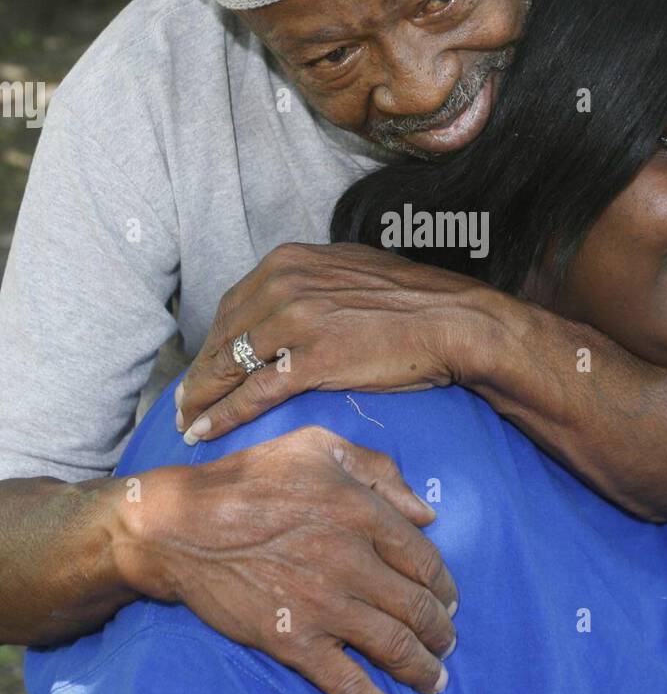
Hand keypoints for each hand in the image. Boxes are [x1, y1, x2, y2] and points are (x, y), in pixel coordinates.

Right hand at [114, 425, 458, 693]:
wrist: (179, 525)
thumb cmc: (248, 478)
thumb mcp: (317, 446)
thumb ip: (378, 470)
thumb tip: (425, 514)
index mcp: (360, 511)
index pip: (424, 558)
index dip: (444, 585)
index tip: (449, 599)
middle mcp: (351, 560)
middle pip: (418, 607)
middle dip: (442, 632)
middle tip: (447, 643)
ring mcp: (323, 605)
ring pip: (395, 647)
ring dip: (424, 670)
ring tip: (436, 681)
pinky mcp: (292, 642)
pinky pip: (348, 685)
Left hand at [176, 242, 487, 442]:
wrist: (454, 321)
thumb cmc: (411, 301)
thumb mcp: (347, 272)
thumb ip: (308, 282)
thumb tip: (284, 300)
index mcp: (288, 261)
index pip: (231, 306)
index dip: (211, 343)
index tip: (202, 367)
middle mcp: (283, 285)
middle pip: (221, 336)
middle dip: (199, 373)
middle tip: (185, 402)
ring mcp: (295, 322)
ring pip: (229, 366)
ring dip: (201, 399)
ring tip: (186, 423)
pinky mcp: (310, 360)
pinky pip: (252, 393)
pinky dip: (222, 415)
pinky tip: (203, 432)